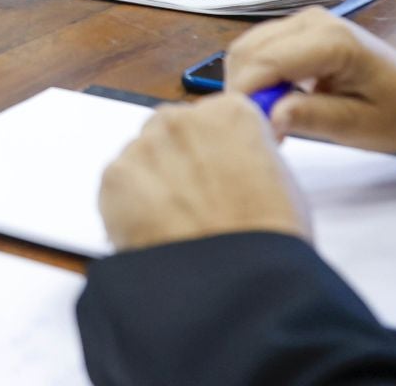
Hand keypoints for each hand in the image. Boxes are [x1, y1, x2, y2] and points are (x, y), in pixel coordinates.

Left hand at [98, 93, 308, 250]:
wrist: (237, 282)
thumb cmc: (268, 239)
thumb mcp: (280, 183)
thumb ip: (248, 157)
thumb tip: (235, 165)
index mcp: (230, 112)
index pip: (211, 116)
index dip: (212, 149)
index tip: (215, 172)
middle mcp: (183, 119)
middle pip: (170, 131)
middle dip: (178, 161)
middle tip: (193, 204)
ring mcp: (145, 146)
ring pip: (142, 159)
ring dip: (152, 184)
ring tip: (174, 227)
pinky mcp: (115, 178)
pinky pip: (118, 188)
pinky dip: (128, 209)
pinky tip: (153, 234)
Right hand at [224, 7, 395, 152]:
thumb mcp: (359, 125)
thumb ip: (313, 117)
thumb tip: (269, 118)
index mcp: (332, 41)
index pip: (265, 61)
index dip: (246, 96)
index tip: (245, 132)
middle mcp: (312, 20)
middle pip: (247, 51)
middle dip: (243, 91)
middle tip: (257, 131)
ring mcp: (305, 21)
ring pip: (247, 48)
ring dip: (248, 84)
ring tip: (268, 120)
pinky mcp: (300, 30)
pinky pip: (260, 49)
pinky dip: (257, 77)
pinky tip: (276, 103)